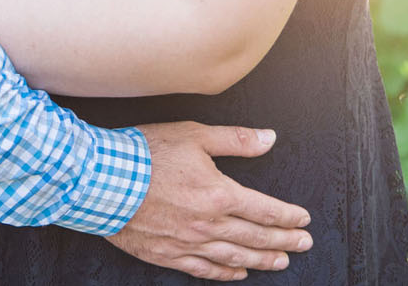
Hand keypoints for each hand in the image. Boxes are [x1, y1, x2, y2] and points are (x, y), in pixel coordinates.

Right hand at [109, 122, 311, 279]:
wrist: (102, 181)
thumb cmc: (146, 154)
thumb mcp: (194, 135)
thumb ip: (235, 140)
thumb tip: (269, 139)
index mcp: (219, 193)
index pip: (264, 209)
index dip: (287, 215)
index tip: (304, 219)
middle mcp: (209, 223)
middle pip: (255, 237)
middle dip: (284, 240)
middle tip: (304, 244)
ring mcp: (189, 243)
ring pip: (235, 257)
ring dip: (262, 260)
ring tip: (281, 262)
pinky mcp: (169, 254)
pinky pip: (204, 270)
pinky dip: (226, 274)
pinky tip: (238, 274)